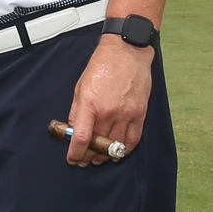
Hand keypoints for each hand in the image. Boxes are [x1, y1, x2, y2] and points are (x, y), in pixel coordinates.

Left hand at [63, 37, 153, 167]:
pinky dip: (124, 150)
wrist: (127, 51)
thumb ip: (76, 111)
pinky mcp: (140, 114)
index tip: (73, 159)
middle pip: (98, 145)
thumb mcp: (80, 87)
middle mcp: (109, 112)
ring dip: (105, 156)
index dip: (75, 154)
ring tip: (98, 157)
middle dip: (88, 157)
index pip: (81, 139)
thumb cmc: (102, 66)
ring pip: (115, 146)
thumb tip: (73, 130)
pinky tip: (117, 152)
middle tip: (84, 160)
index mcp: (90, 104)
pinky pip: (133, 140)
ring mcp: (126, 114)